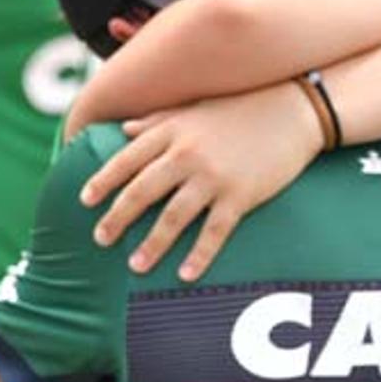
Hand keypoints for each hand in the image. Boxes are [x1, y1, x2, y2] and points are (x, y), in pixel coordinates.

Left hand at [80, 82, 323, 280]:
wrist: (295, 110)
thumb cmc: (244, 107)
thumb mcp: (196, 108)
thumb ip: (158, 121)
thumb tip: (123, 131)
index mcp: (173, 131)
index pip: (127, 159)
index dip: (104, 181)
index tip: (85, 200)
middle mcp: (187, 154)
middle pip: (141, 192)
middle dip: (117, 218)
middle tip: (100, 239)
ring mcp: (214, 177)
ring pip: (173, 217)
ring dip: (152, 244)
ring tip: (135, 266)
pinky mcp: (241, 195)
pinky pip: (214, 232)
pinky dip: (198, 255)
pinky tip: (185, 274)